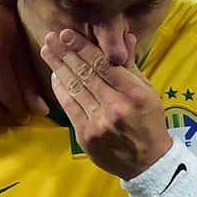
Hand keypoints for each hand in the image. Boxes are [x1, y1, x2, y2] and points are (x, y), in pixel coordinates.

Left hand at [40, 28, 171, 178]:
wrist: (148, 162)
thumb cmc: (149, 122)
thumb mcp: (148, 91)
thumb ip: (131, 65)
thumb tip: (124, 37)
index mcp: (135, 93)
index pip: (104, 64)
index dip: (83, 47)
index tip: (68, 33)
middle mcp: (117, 107)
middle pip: (86, 73)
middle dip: (66, 52)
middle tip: (51, 36)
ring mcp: (99, 122)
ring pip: (75, 88)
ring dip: (58, 67)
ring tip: (47, 51)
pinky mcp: (86, 135)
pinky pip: (69, 107)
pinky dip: (61, 89)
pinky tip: (55, 76)